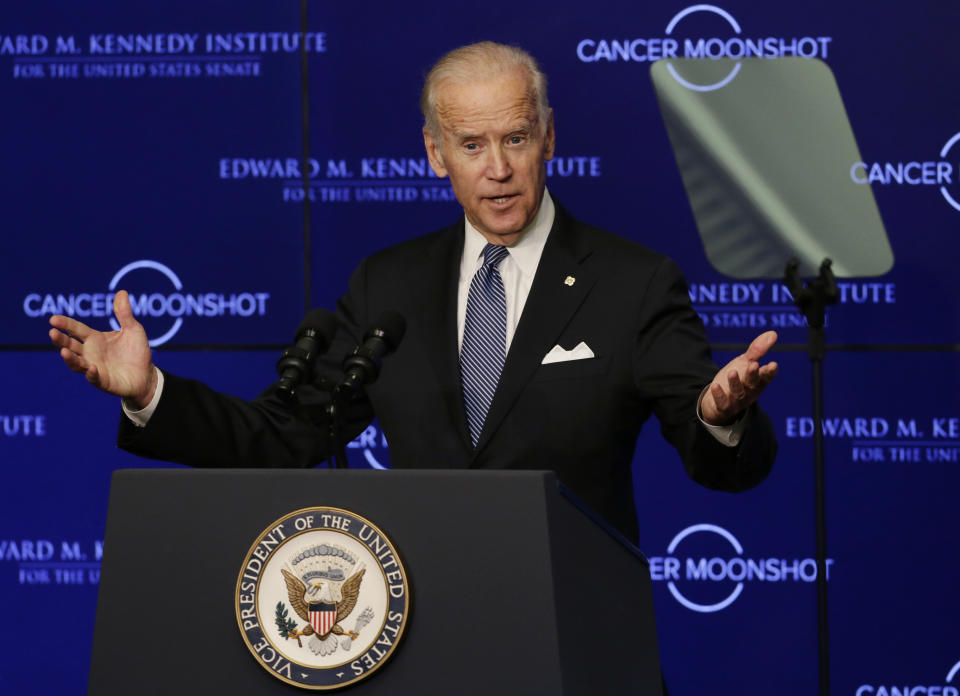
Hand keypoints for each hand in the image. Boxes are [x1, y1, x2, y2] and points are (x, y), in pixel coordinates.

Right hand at [49, 290, 157, 407]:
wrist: (147, 374)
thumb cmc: (136, 351)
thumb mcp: (133, 329)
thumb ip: (124, 314)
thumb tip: (122, 292)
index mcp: (94, 338)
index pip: (76, 329)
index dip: (65, 324)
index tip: (53, 319)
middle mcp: (90, 353)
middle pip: (70, 345)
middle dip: (60, 340)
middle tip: (52, 333)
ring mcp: (94, 367)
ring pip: (76, 364)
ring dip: (69, 358)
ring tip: (64, 351)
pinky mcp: (103, 381)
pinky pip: (94, 378)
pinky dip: (91, 373)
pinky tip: (92, 368)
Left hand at [700, 330, 778, 425]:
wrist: (718, 401)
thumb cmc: (737, 379)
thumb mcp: (746, 362)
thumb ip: (758, 350)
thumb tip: (773, 333)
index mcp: (758, 381)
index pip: (766, 376)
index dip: (770, 371)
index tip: (773, 364)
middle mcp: (749, 391)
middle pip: (753, 383)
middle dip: (753, 374)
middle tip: (753, 365)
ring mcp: (737, 400)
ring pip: (738, 392)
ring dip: (735, 383)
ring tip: (732, 372)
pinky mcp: (724, 407)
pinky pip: (722, 403)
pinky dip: (719, 395)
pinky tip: (715, 386)